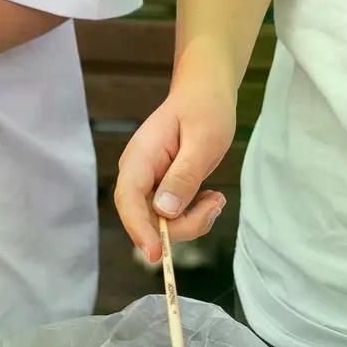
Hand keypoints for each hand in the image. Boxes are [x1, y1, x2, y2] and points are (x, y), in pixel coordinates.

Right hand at [113, 82, 234, 263]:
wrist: (206, 92)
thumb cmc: (206, 109)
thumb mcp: (203, 141)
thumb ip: (184, 176)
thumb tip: (164, 211)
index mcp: (141, 157)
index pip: (129, 200)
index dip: (140, 230)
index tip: (156, 254)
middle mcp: (138, 173)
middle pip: (145, 217)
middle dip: (180, 225)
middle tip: (215, 205)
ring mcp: (148, 182)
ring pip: (160, 221)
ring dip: (191, 220)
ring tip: (216, 198)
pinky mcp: (161, 188)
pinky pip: (171, 215)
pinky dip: (193, 215)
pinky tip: (211, 198)